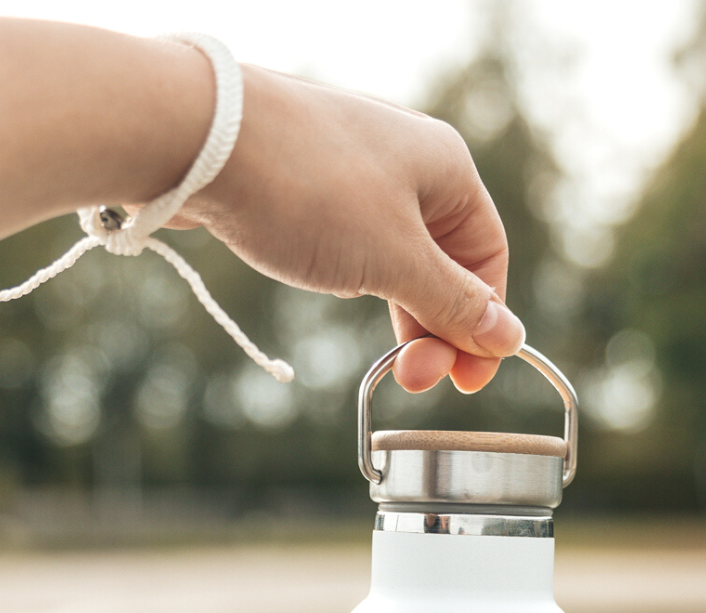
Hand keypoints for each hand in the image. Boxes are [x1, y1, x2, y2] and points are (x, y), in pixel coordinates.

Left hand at [173, 64, 524, 393]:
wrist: (197, 136)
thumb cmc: (306, 189)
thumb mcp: (394, 261)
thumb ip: (452, 304)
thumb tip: (507, 336)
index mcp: (446, 169)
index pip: (488, 260)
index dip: (484, 326)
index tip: (463, 383)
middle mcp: (407, 164)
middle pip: (444, 264)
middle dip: (435, 330)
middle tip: (411, 380)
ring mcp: (356, 172)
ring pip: (396, 258)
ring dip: (397, 313)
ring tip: (379, 354)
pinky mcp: (309, 185)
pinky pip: (351, 244)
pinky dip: (354, 279)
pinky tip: (334, 290)